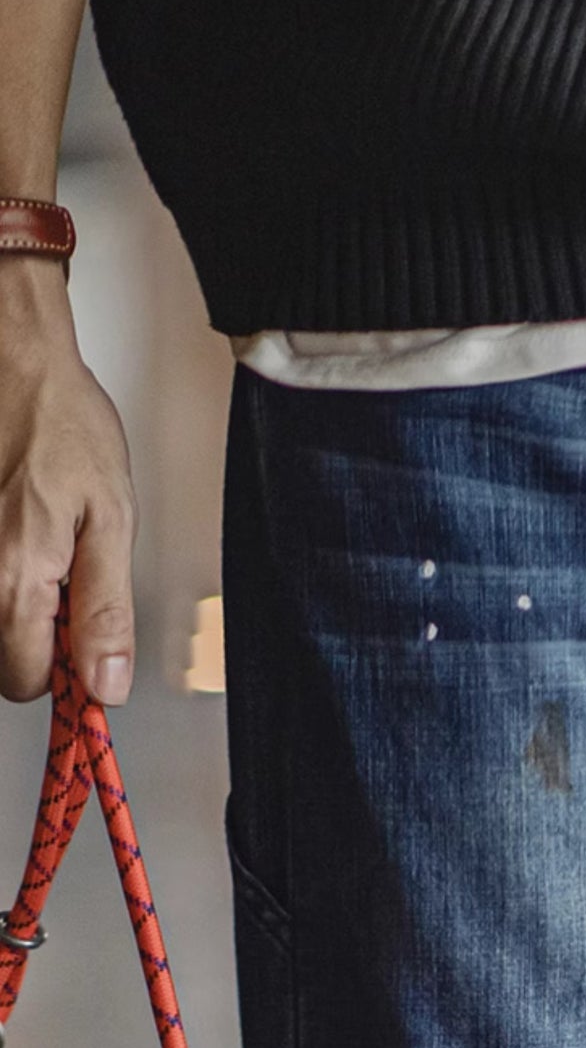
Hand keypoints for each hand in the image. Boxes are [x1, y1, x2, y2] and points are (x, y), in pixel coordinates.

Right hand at [0, 258, 137, 706]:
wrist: (15, 364)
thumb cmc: (63, 425)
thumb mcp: (111, 520)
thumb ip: (105, 610)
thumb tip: (106, 684)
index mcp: (14, 578)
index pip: (24, 681)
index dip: (61, 667)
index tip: (80, 637)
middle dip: (30, 633)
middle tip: (60, 578)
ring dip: (11, 596)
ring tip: (34, 542)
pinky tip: (13, 528)